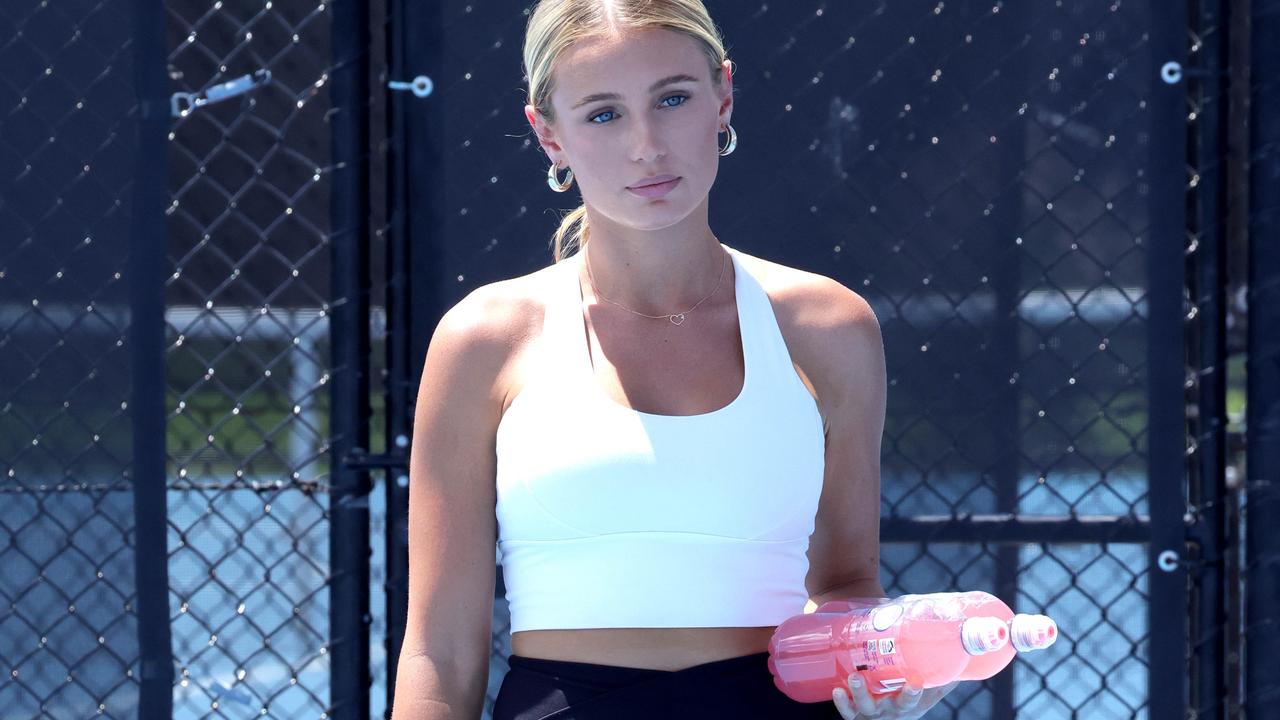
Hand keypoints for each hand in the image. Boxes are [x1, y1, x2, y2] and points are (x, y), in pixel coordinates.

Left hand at [831, 675, 958, 718]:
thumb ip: (939, 665)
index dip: (915, 693)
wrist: (880, 694)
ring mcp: (872, 711)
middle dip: (898, 697)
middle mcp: (893, 710)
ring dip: (861, 694)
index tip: (916, 683)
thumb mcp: (923, 679)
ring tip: (856, 677)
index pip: (916, 700)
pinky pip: (848, 710)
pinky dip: (843, 703)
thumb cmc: (904, 684)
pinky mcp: (854, 710)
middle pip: (897, 706)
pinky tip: (838, 691)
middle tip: (895, 681)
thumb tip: (965, 646)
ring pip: (867, 707)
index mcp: (912, 704)